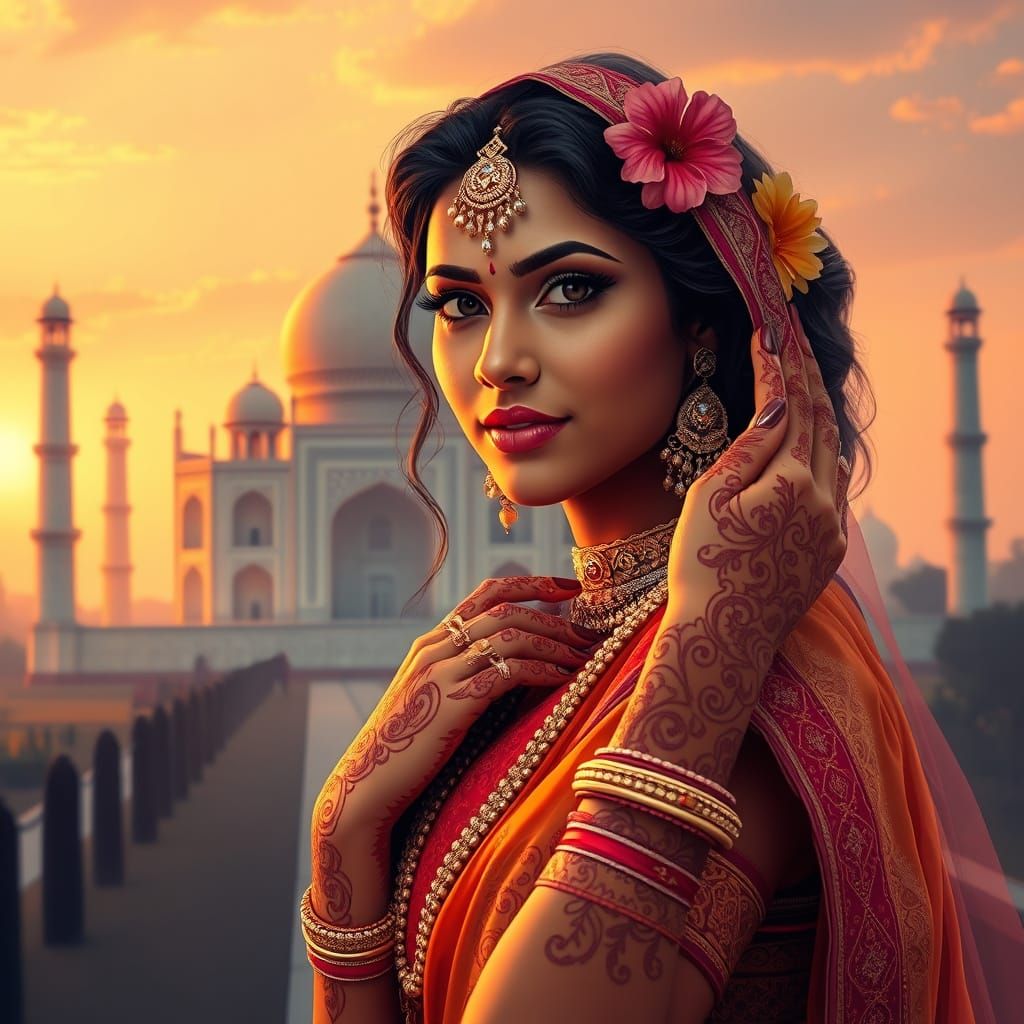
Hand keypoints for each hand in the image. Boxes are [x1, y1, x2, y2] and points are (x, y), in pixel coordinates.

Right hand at [312, 577, 593, 895]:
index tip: (569, 585)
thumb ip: (461, 674)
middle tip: (590, 631)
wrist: (368, 783)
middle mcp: (436, 648)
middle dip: (555, 617)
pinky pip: (507, 673)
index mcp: (432, 641)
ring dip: (555, 643)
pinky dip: (542, 671)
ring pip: (510, 636)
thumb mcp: (431, 697)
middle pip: (506, 611)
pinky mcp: (451, 702)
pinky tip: (565, 680)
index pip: (488, 592)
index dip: (532, 583)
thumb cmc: (406, 747)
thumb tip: (513, 667)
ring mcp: (441, 673)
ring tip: (585, 657)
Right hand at [668, 303, 848, 659]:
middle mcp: (822, 500)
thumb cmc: (702, 565)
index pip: (787, 406)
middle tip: (791, 340)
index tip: (768, 331)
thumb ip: (751, 448)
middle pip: (819, 422)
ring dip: (819, 413)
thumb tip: (781, 403)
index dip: (777, 367)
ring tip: (805, 379)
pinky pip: (836, 488)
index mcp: (789, 482)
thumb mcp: (711, 499)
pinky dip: (826, 455)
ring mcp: (832, 527)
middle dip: (805, 377)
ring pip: (833, 453)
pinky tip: (818, 445)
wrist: (724, 636)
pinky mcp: (831, 549)